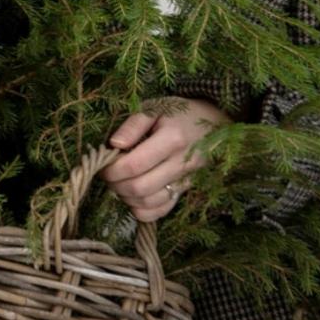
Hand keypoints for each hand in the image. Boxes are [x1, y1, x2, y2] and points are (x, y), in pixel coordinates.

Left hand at [101, 97, 228, 221]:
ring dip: (127, 197)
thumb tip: (113, 145)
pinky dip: (143, 210)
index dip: (112, 169)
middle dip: (116, 185)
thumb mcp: (156, 108)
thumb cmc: (181, 113)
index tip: (104, 164)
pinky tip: (136, 196)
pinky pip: (162, 211)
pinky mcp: (188, 190)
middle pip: (139, 188)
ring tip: (122, 182)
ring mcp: (187, 180)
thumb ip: (133, 124)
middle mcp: (182, 163)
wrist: (216, 122)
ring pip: (149, 202)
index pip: (133, 166)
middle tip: (110, 174)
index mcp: (173, 139)